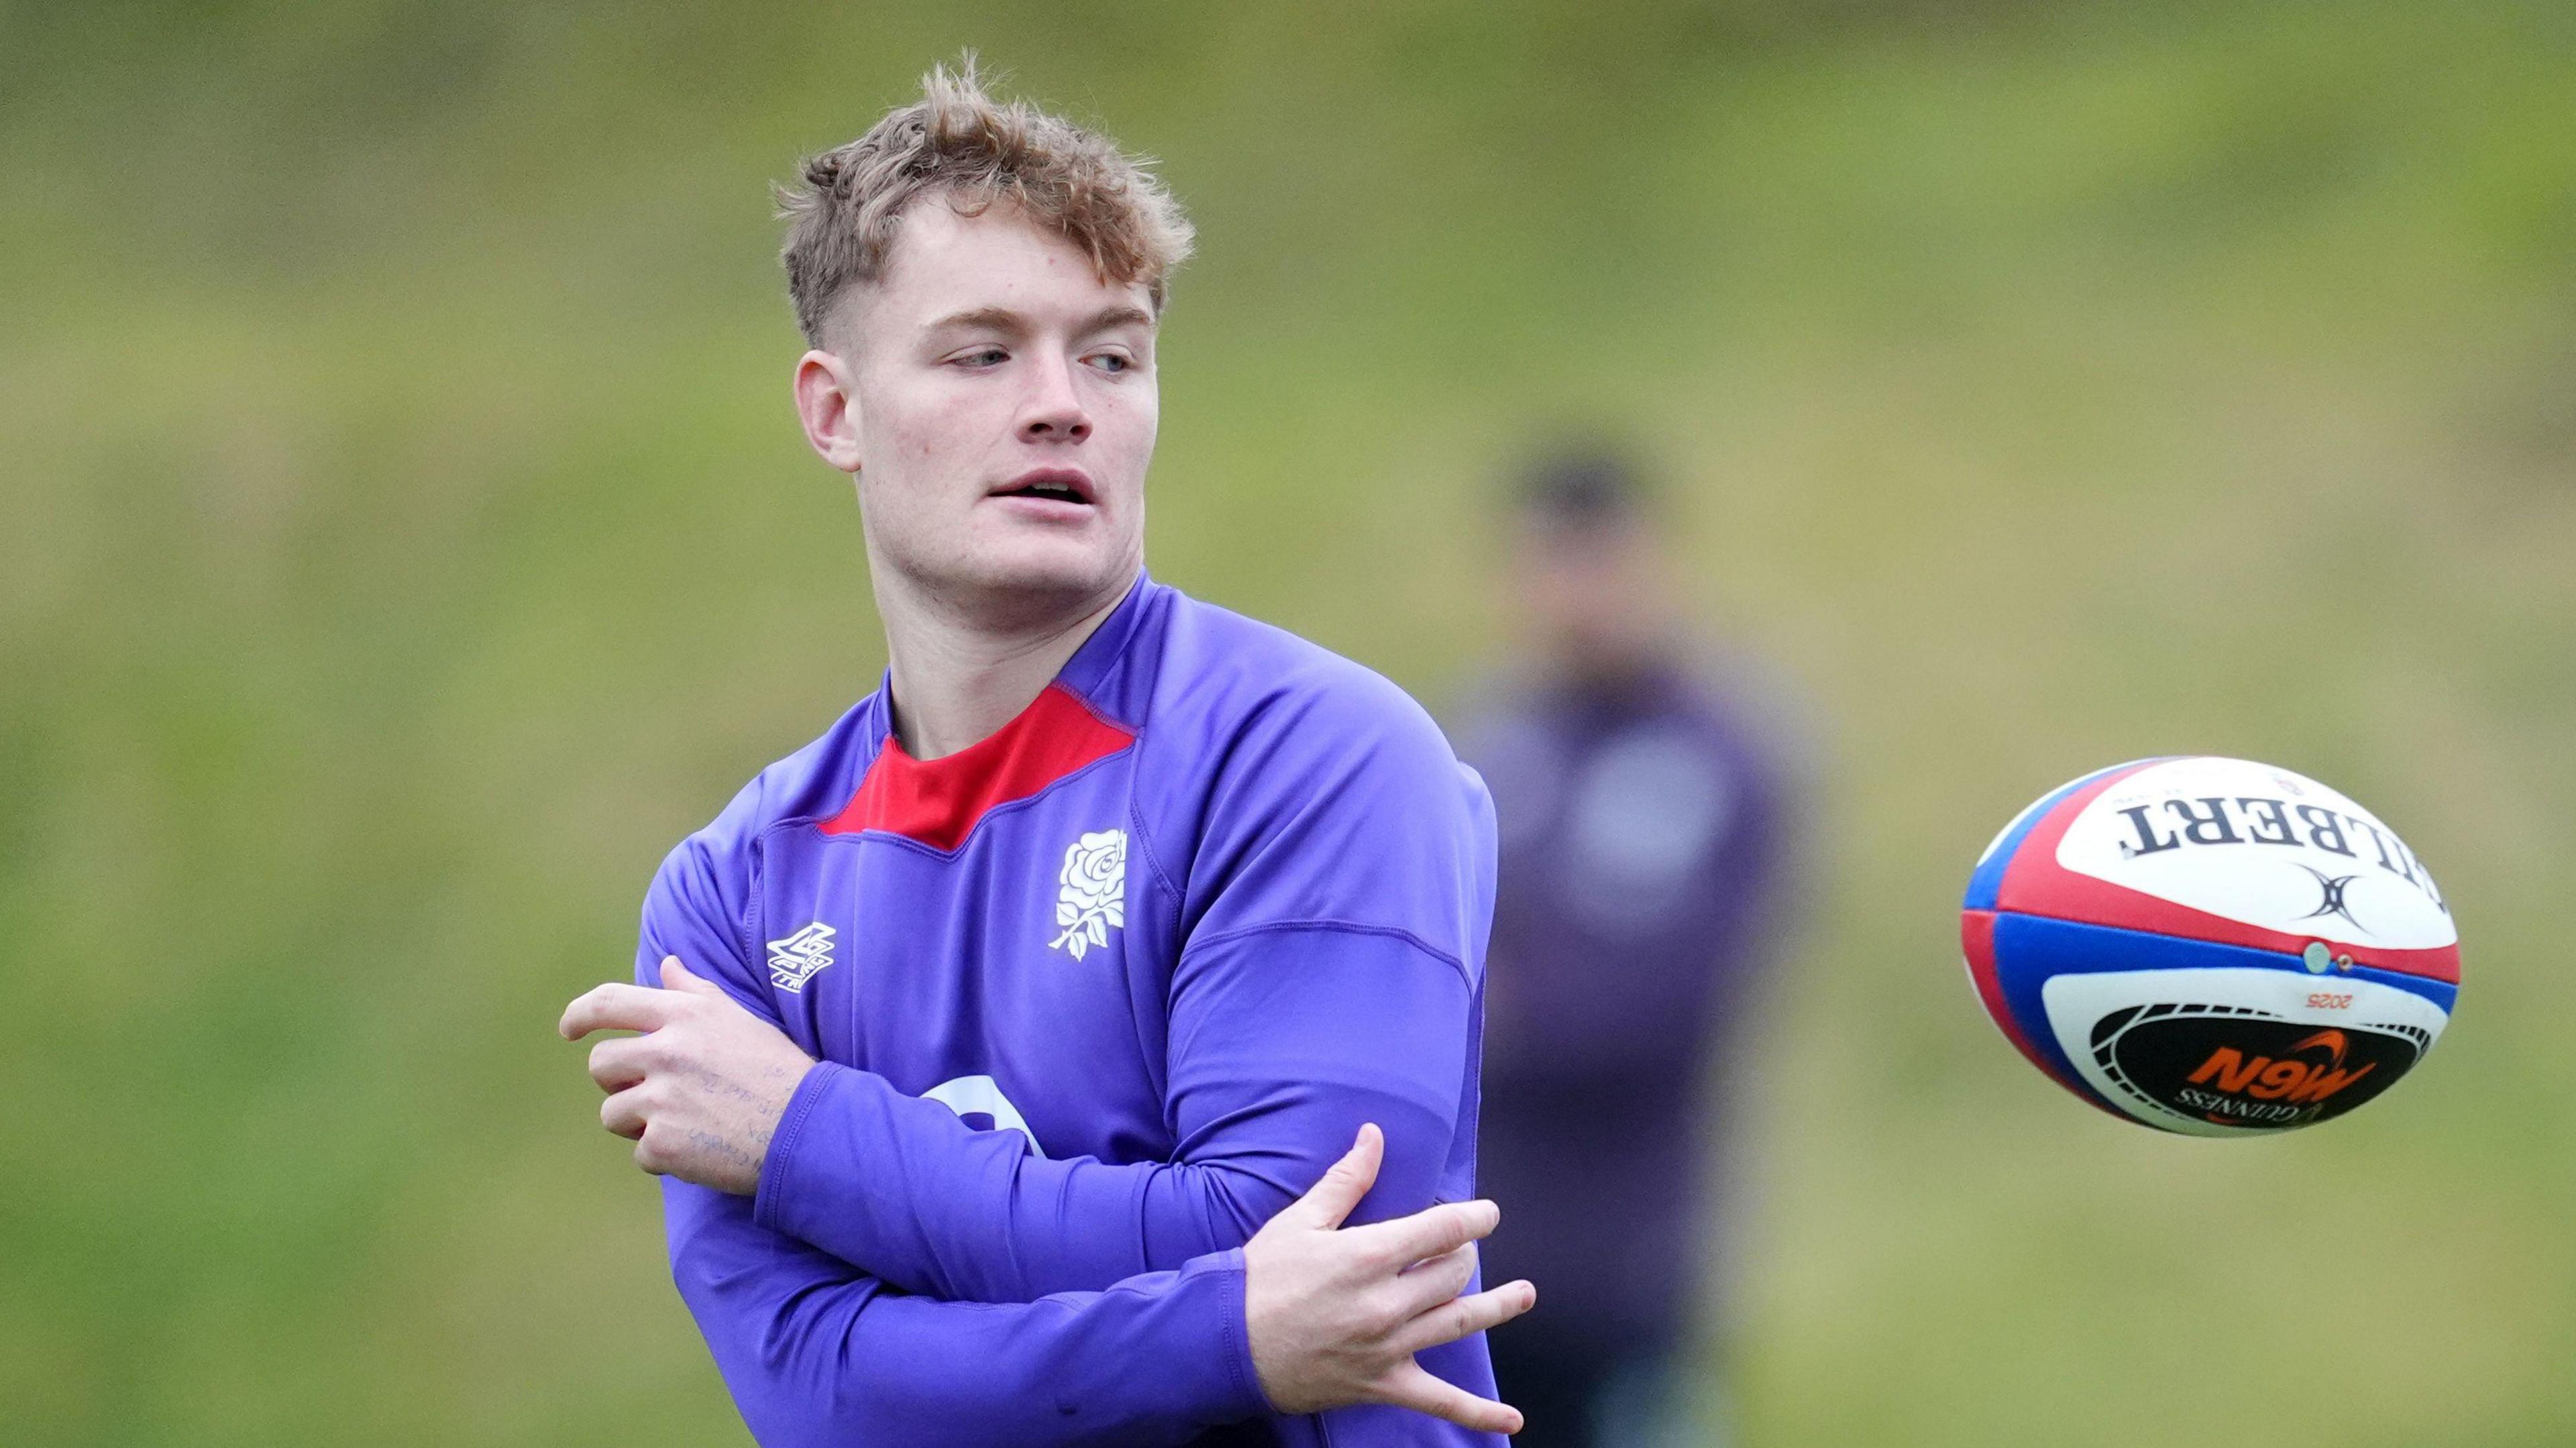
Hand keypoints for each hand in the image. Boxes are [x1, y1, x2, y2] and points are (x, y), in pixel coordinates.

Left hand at [558, 956, 816, 1193]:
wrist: (806, 1128)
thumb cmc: (777, 1070)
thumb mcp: (738, 1018)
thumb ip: (694, 992)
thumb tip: (666, 965)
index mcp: (683, 1015)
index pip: (608, 1003)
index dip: (579, 1015)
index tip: (570, 1030)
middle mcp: (666, 1052)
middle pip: (601, 1063)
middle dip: (618, 1080)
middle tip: (653, 1091)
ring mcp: (661, 1099)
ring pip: (612, 1112)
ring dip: (637, 1121)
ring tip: (681, 1122)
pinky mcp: (663, 1144)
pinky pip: (639, 1152)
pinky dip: (663, 1156)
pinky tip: (698, 1148)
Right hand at [1243, 1124, 1535, 1433]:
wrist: (1225, 1346)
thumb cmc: (1259, 1279)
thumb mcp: (1300, 1221)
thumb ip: (1346, 1180)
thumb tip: (1374, 1136)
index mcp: (1368, 1257)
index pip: (1441, 1230)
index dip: (1472, 1218)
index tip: (1485, 1213)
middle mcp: (1386, 1303)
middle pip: (1452, 1274)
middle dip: (1464, 1256)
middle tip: (1461, 1249)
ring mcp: (1388, 1347)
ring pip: (1459, 1323)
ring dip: (1498, 1307)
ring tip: (1525, 1295)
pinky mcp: (1381, 1384)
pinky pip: (1440, 1402)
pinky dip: (1478, 1414)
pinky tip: (1511, 1418)